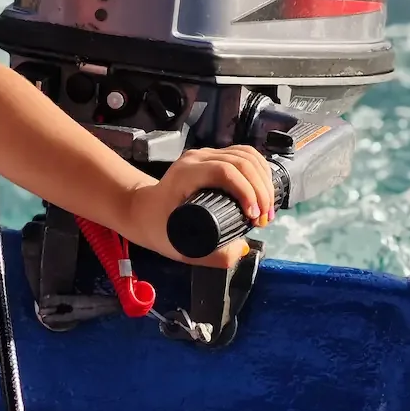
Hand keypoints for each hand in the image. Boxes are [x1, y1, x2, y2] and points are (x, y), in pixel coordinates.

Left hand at [123, 145, 275, 268]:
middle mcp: (196, 159)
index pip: (224, 171)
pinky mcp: (212, 157)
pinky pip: (242, 154)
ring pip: (245, 155)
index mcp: (186, 174)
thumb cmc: (158, 227)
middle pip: (240, 161)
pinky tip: (265, 188)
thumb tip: (242, 248)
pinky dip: (259, 170)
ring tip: (266, 208)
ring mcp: (204, 155)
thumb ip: (213, 256)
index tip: (254, 217)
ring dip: (263, 180)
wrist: (142, 210)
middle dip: (260, 190)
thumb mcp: (181, 247)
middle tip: (264, 219)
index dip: (246, 191)